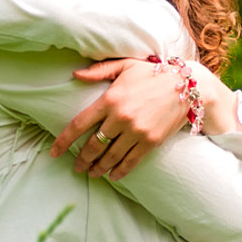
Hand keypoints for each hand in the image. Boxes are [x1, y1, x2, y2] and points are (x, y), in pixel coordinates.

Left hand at [49, 58, 186, 179]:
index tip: (54, 153)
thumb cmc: (154, 73)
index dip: (64, 141)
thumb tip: (75, 74)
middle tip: (76, 167)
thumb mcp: (126, 65)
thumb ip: (99, 71)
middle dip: (82, 160)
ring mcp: (136, 131)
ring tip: (92, 173)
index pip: (79, 124)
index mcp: (110, 99)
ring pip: (110, 156)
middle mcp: (120, 118)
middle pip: (93, 145)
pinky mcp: (150, 141)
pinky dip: (119, 171)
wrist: (187, 85)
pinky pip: (130, 161)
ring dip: (98, 168)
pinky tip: (112, 176)